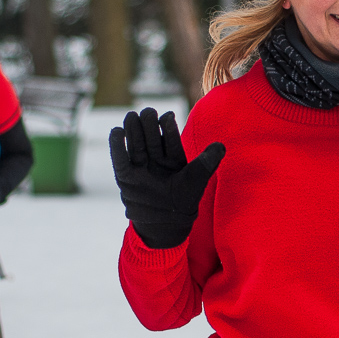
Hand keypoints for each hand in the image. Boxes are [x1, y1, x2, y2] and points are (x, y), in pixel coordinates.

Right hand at [109, 108, 224, 248]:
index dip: (168, 127)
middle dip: (148, 124)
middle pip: (151, 138)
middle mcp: (157, 161)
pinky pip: (119, 159)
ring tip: (132, 116)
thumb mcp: (197, 180)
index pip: (171, 140)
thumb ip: (207, 162)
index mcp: (174, 160)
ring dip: (133, 130)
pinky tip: (117, 131)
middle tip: (147, 112)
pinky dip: (117, 146)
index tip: (167, 115)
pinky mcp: (126, 178)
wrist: (165, 226)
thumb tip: (221, 146)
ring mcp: (141, 169)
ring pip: (136, 144)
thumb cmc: (183, 203)